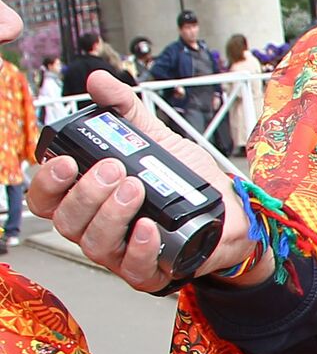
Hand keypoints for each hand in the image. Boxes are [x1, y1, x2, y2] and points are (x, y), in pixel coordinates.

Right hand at [27, 71, 270, 292]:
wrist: (232, 211)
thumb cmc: (186, 181)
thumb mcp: (156, 140)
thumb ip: (125, 112)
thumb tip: (98, 81)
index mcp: (90, 200)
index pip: (47, 198)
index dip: (47, 181)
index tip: (67, 161)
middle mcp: (97, 228)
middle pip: (67, 220)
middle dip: (87, 193)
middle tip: (115, 169)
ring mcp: (121, 254)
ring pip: (95, 244)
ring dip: (112, 214)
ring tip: (135, 187)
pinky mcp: (150, 272)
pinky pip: (134, 268)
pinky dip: (139, 246)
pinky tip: (149, 226)